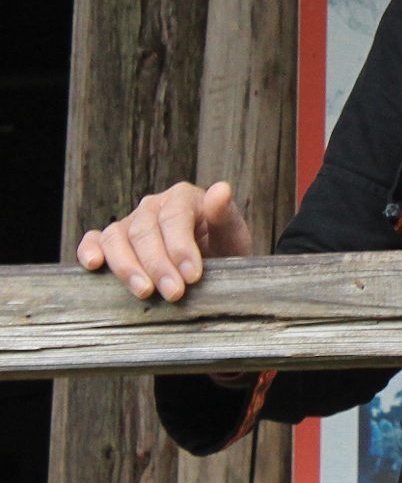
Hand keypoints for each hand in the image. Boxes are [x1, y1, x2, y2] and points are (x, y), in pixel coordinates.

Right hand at [76, 180, 255, 302]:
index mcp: (182, 197)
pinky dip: (89, 250)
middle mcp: (152, 205)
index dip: (181, 247)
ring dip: (127, 267)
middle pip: (145, 231)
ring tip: (144, 292)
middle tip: (174, 293)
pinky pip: (94, 240)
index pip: (174, 218)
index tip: (193, 276)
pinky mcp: (112, 240)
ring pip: (117, 238)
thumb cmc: (222, 248)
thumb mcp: (232, 235)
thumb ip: (225, 215)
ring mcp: (130, 222)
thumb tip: (222, 189)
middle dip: (159, 265)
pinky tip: (94, 265)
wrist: (211, 266)